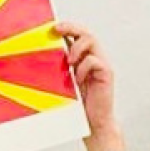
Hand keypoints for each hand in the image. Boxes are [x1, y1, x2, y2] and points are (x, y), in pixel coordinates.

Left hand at [58, 22, 123, 150]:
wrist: (93, 123)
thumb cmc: (79, 105)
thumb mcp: (64, 82)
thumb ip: (59, 68)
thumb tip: (42, 55)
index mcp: (83, 59)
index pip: (77, 35)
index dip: (67, 27)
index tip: (52, 26)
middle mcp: (93, 58)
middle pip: (86, 33)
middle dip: (71, 27)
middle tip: (57, 29)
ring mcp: (101, 65)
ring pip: (92, 41)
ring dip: (77, 48)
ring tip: (69, 61)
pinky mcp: (106, 73)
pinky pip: (94, 61)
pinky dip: (83, 67)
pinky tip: (78, 79)